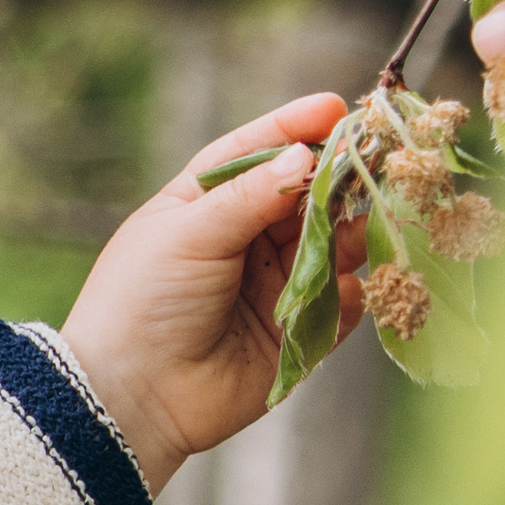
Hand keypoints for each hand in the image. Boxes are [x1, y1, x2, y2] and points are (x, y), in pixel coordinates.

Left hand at [58, 96, 347, 489]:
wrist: (132, 395)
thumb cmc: (142, 300)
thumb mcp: (189, 232)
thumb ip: (251, 196)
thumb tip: (305, 155)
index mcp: (203, 204)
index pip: (256, 153)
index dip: (294, 128)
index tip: (335, 108)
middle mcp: (242, 240)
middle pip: (305, 196)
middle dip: (338, 179)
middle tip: (372, 163)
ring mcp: (271, 285)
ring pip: (330, 245)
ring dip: (349, 234)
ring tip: (358, 229)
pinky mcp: (294, 333)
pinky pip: (339, 304)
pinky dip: (349, 293)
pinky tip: (345, 287)